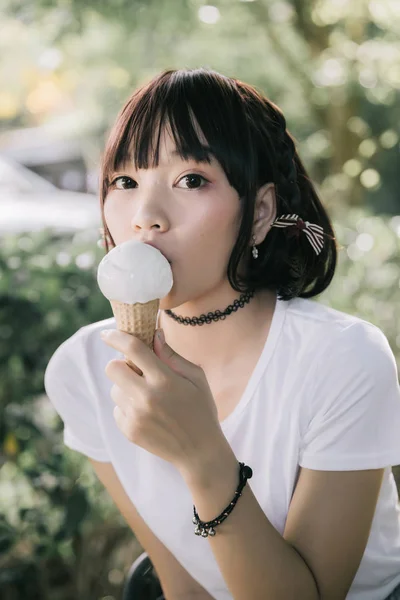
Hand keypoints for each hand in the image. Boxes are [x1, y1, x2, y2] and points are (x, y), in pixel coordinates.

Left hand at [100, 328, 224, 474]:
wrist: (199, 452)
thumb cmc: (201, 409)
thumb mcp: (195, 378)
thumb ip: (172, 356)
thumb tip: (154, 335)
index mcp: (165, 380)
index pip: (133, 350)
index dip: (117, 337)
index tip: (107, 333)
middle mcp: (146, 397)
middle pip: (113, 368)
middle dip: (120, 364)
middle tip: (136, 370)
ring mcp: (135, 416)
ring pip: (114, 389)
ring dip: (126, 387)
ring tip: (148, 397)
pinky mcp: (129, 431)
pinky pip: (117, 409)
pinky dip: (128, 406)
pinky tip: (148, 413)